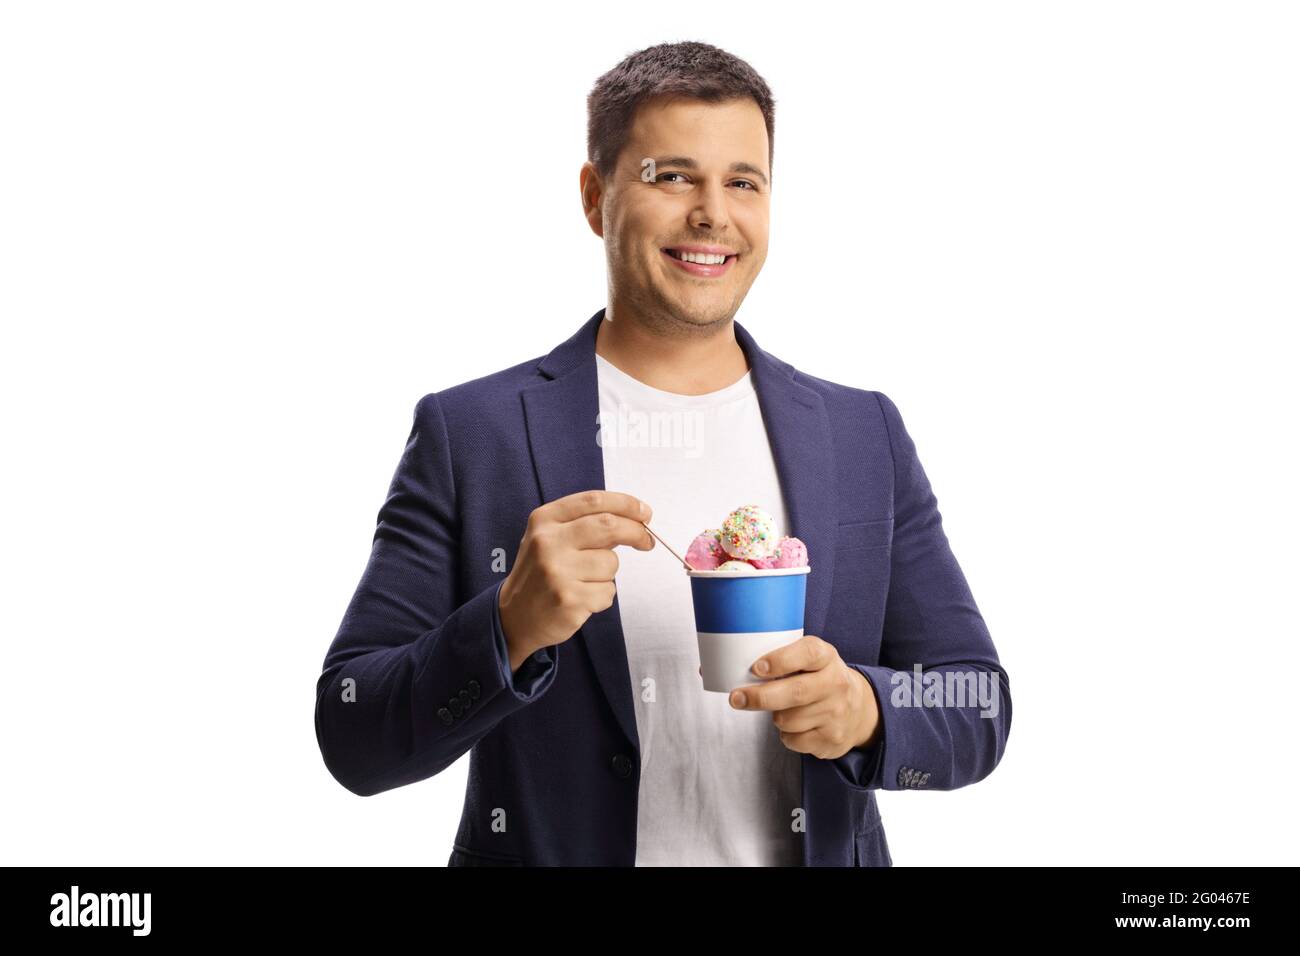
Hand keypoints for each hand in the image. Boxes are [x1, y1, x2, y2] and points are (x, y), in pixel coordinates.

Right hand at [498, 490, 653, 671]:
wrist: (513, 617)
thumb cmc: (541, 572)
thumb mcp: (549, 537)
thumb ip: (584, 523)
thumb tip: (635, 518)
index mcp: (544, 520)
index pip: (594, 501)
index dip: (626, 504)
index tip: (644, 512)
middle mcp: (548, 542)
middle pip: (609, 526)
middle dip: (635, 532)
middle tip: (646, 541)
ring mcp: (558, 572)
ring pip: (611, 563)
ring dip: (608, 573)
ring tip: (584, 580)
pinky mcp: (569, 600)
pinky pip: (608, 591)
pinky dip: (602, 595)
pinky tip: (581, 598)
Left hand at [725, 635, 881, 759]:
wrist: (860, 709)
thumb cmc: (818, 679)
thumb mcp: (807, 660)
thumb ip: (773, 659)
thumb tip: (708, 668)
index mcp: (826, 656)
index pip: (807, 653)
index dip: (780, 660)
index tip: (756, 667)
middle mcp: (835, 683)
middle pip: (794, 692)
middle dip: (760, 697)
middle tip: (736, 698)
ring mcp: (836, 713)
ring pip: (788, 720)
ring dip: (776, 717)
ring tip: (782, 709)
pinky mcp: (832, 739)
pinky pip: (794, 741)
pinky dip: (786, 736)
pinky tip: (796, 725)